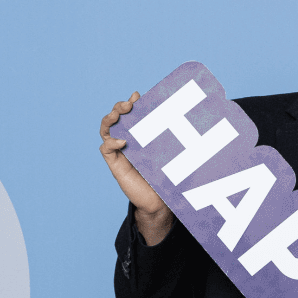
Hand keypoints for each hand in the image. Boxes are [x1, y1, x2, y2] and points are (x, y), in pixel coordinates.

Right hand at [99, 93, 174, 244]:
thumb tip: (192, 118)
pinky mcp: (115, 164)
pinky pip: (106, 149)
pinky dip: (111, 142)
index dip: (132, 102)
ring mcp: (119, 151)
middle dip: (119, 107)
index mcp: (140, 135)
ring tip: (117, 116)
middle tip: (128, 105)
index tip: (138, 96)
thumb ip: (176, 137)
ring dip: (109, 120)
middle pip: (116, 117)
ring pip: (106, 129)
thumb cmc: (169, 175)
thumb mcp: (173, 153)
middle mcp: (127, 140)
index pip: (131, 113)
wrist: (161, 201)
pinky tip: (122, 142)